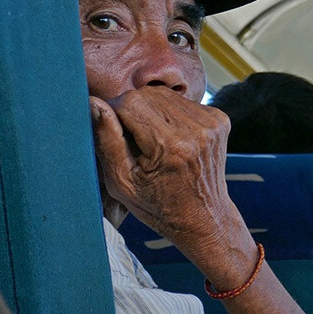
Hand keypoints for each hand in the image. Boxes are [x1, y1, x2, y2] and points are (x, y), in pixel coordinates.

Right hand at [90, 87, 256, 287]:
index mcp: (171, 146)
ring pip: (163, 95)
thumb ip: (106, 141)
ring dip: (150, 112)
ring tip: (152, 143)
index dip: (113, 114)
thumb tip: (93, 103)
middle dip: (131, 112)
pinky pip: (181, 102)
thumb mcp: (122, 183)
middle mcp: (195, 130)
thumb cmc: (159, 206)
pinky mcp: (219, 119)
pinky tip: (170, 139)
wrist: (204, 218)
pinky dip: (168, 114)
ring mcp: (211, 122)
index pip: (128, 102)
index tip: (116, 137)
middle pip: (145, 95)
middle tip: (134, 144)